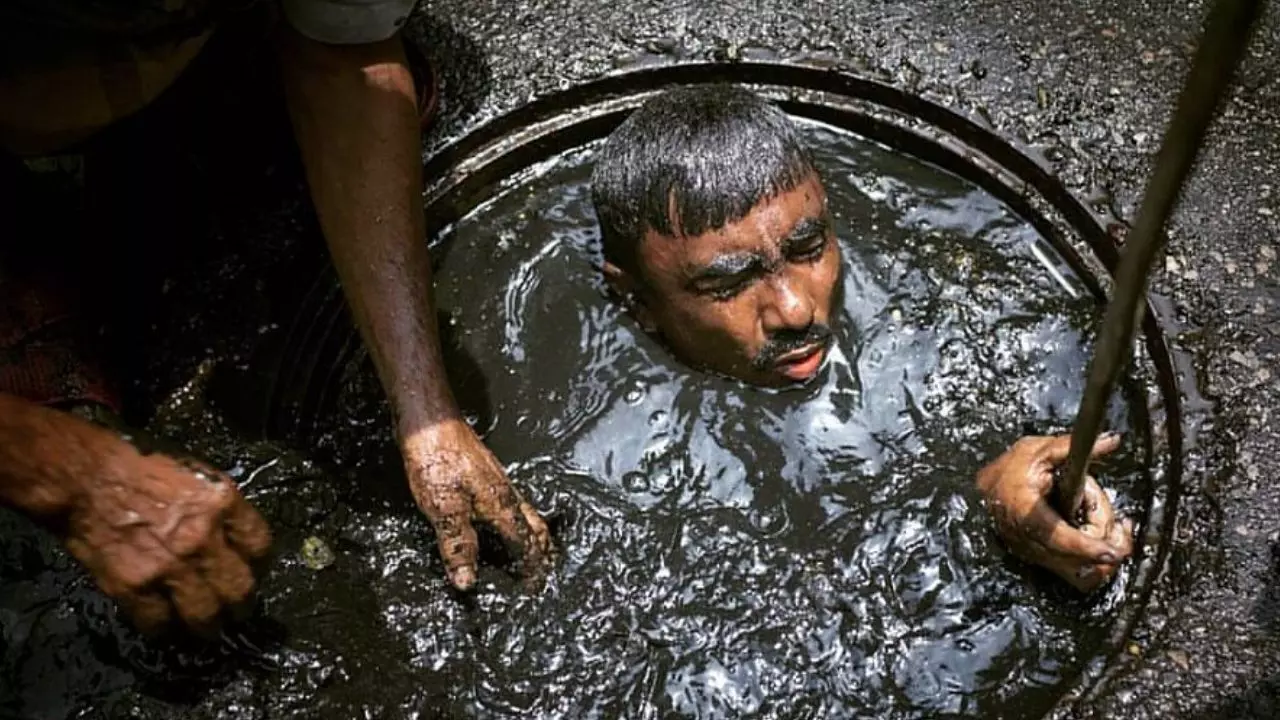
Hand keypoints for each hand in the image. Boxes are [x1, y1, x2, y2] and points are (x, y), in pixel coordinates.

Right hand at [48, 436, 271, 636]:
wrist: (87, 478)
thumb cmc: (140, 469)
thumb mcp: (197, 476)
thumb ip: (220, 509)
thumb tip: (234, 539)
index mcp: (223, 504)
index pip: (260, 546)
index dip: (258, 565)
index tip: (251, 572)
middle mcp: (203, 538)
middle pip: (240, 588)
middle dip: (240, 605)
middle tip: (235, 611)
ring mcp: (170, 566)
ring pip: (205, 615)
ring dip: (207, 626)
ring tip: (205, 628)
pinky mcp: (135, 587)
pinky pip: (159, 623)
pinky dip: (163, 629)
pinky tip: (163, 625)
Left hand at [402, 420, 551, 589]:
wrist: (430, 422)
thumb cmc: (438, 458)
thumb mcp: (444, 509)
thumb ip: (458, 546)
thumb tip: (467, 581)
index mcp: (501, 506)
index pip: (526, 545)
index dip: (531, 570)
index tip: (535, 590)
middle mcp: (505, 494)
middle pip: (536, 528)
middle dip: (544, 552)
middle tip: (545, 572)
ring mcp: (496, 482)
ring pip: (525, 515)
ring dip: (532, 536)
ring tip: (532, 553)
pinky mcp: (483, 474)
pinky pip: (510, 504)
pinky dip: (516, 521)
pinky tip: (500, 521)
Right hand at [976, 433, 1133, 592]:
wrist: (985, 487)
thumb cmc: (1010, 468)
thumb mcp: (1039, 451)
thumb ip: (1072, 447)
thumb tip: (1110, 440)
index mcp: (1026, 511)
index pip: (1058, 537)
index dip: (1086, 547)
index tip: (1111, 551)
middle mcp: (1027, 540)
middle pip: (1075, 558)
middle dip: (1103, 537)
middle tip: (1118, 518)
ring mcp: (1034, 554)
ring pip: (1078, 572)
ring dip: (1103, 552)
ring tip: (1111, 526)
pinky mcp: (1041, 561)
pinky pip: (1074, 574)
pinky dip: (1093, 562)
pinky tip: (1100, 540)